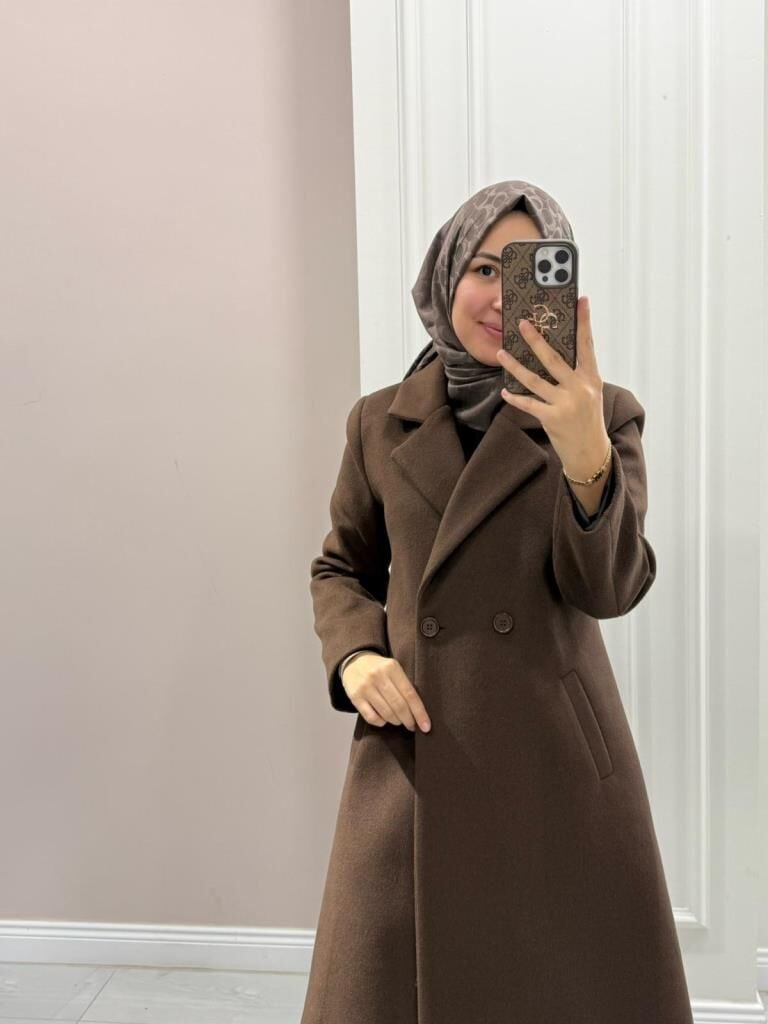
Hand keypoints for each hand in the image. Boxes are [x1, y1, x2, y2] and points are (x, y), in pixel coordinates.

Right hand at [342, 653, 430, 732]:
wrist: (354, 662)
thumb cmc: (379, 669)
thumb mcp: (393, 669)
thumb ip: (405, 685)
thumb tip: (419, 711)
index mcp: (392, 667)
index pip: (410, 694)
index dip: (419, 713)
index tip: (426, 726)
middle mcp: (378, 676)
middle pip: (399, 705)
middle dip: (408, 720)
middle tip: (412, 726)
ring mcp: (365, 687)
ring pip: (386, 713)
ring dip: (396, 721)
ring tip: (399, 721)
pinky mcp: (355, 697)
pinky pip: (371, 717)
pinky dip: (381, 722)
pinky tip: (384, 719)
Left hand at [496, 295, 610, 476]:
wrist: (591, 453)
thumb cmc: (588, 419)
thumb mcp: (590, 393)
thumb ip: (577, 373)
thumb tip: (554, 350)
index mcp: (591, 378)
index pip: (587, 345)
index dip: (584, 322)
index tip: (581, 300)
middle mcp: (580, 389)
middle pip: (554, 359)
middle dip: (537, 339)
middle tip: (523, 323)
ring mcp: (566, 404)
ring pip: (535, 380)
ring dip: (516, 366)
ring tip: (502, 353)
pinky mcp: (552, 419)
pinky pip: (528, 404)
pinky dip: (515, 397)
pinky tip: (504, 391)